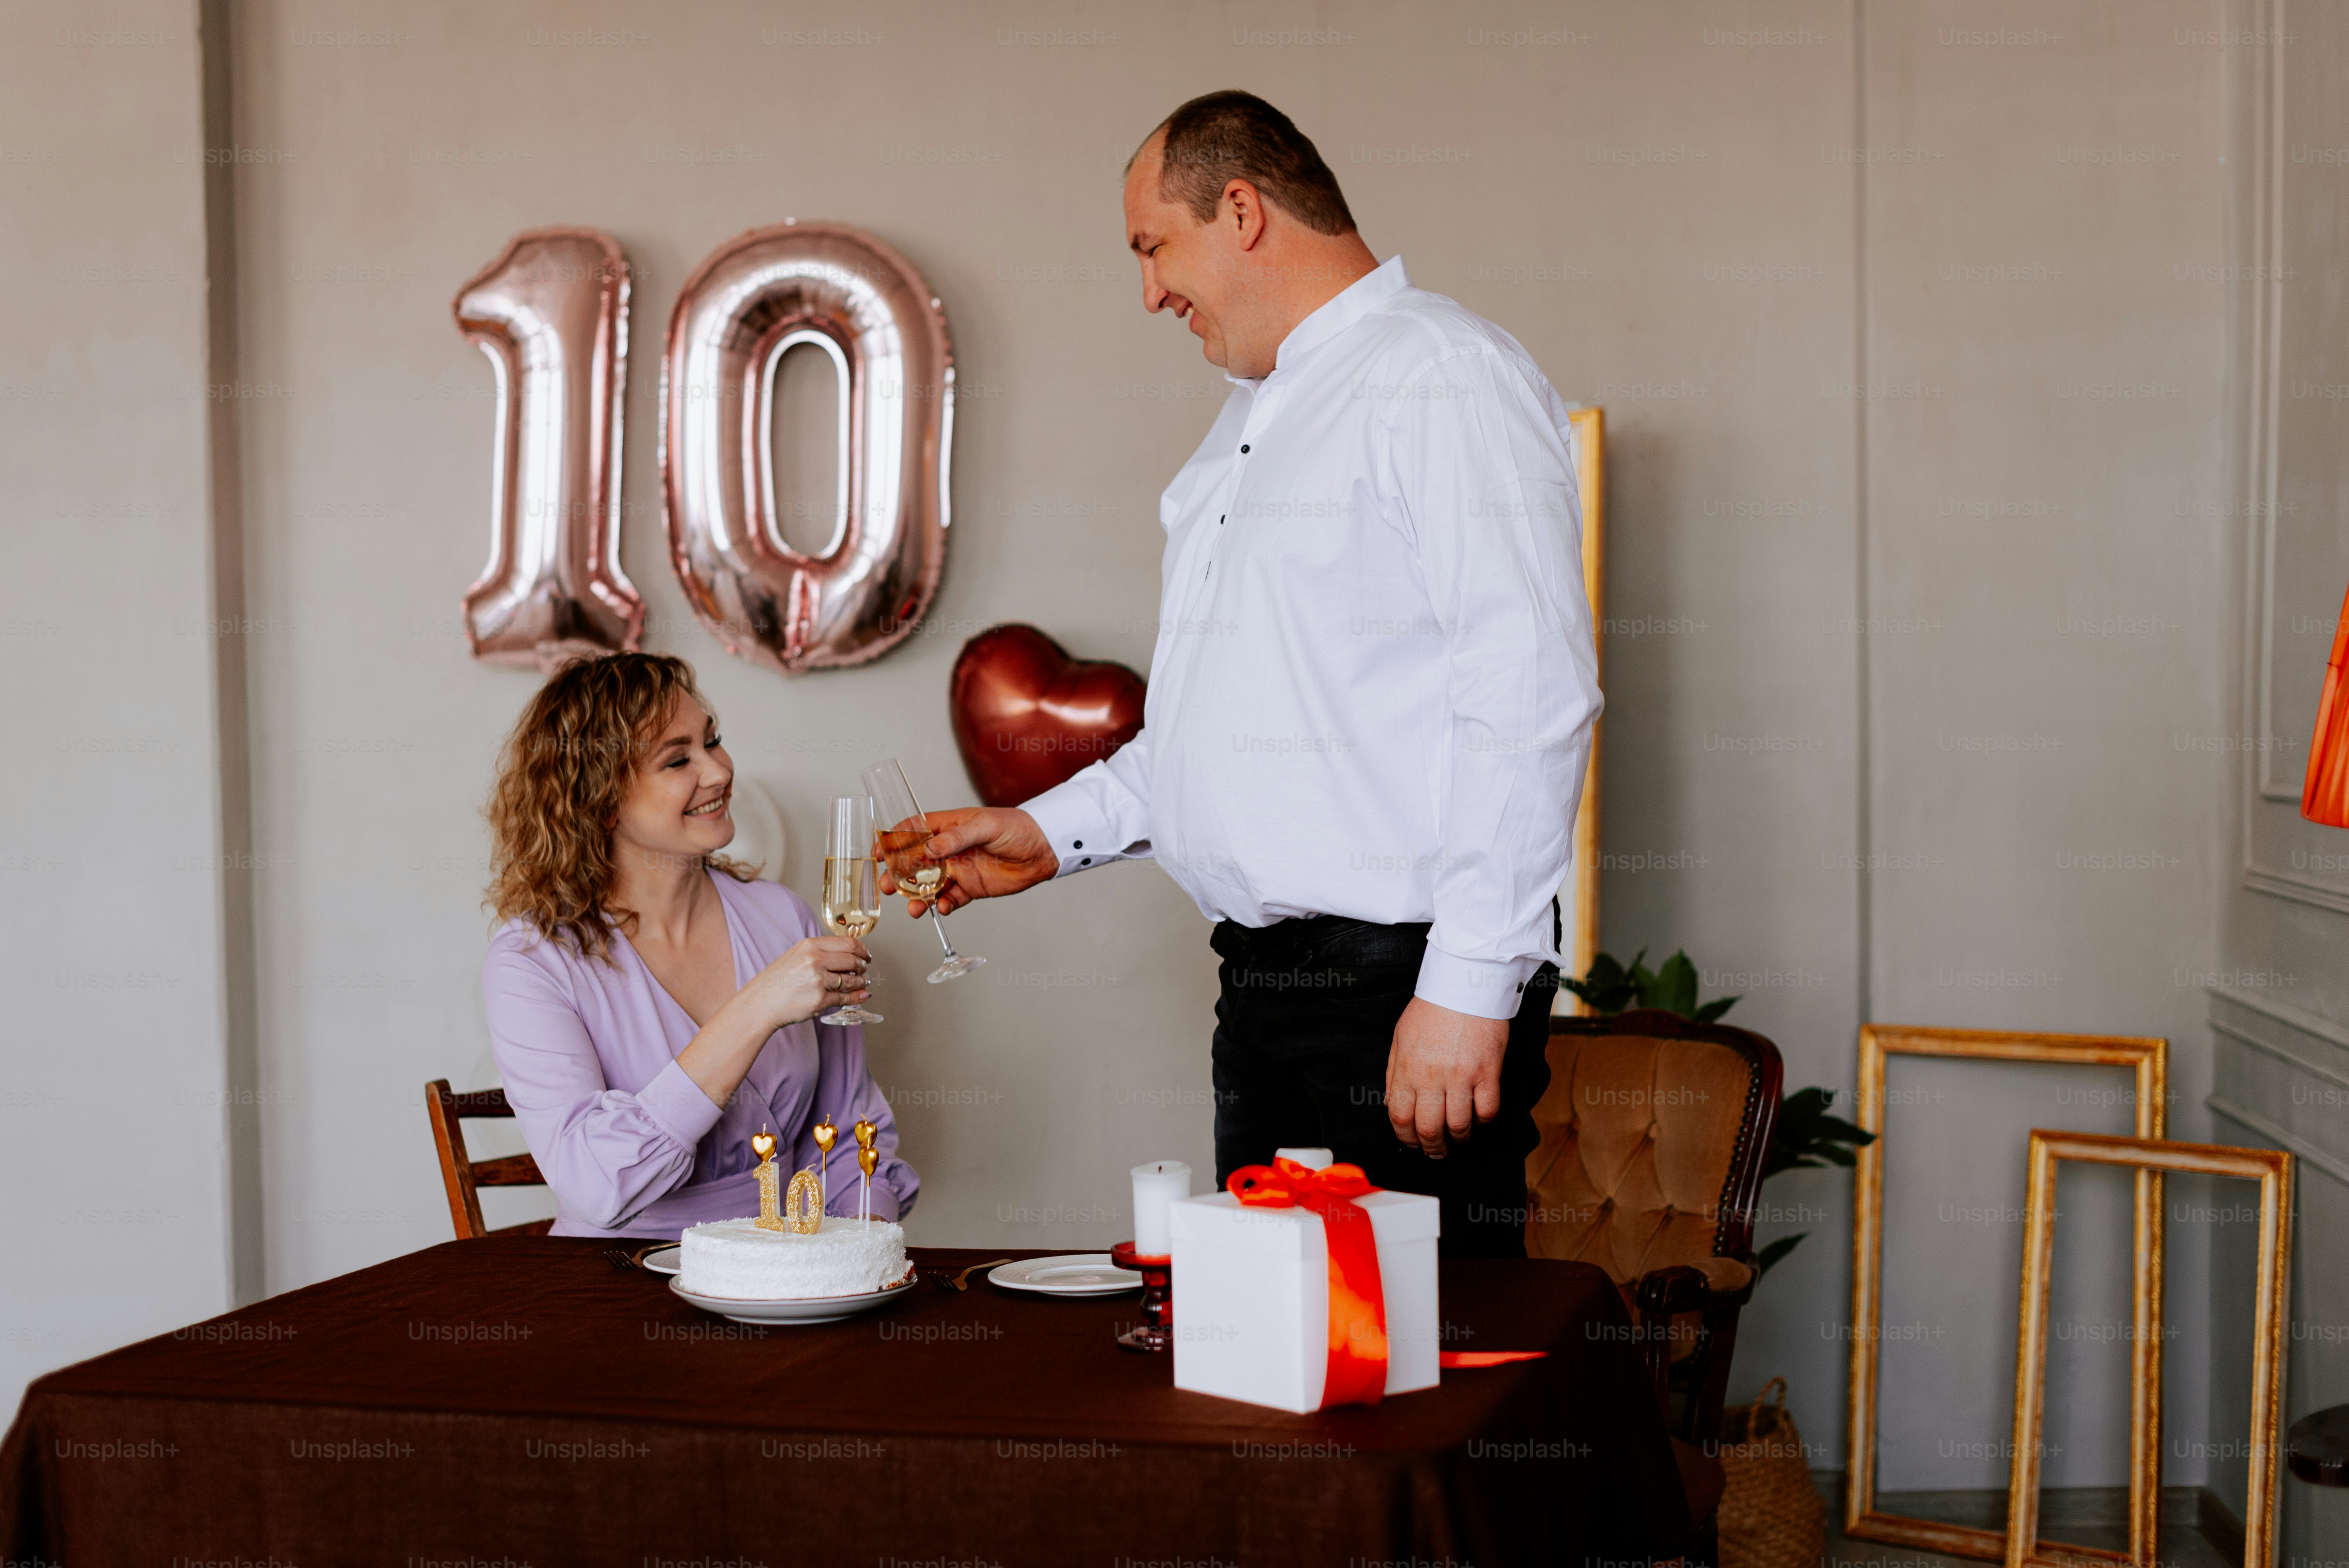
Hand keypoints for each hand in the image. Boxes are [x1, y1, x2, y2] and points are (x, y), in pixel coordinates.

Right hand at [736, 934, 869, 1027]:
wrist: (761, 1003)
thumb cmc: (778, 980)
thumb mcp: (797, 955)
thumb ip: (821, 952)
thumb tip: (849, 955)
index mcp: (810, 945)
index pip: (848, 943)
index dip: (862, 950)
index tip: (866, 955)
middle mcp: (815, 960)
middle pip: (852, 960)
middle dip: (862, 966)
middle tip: (864, 969)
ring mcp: (818, 981)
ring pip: (850, 980)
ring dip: (861, 982)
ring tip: (863, 983)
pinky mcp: (820, 1000)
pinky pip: (844, 998)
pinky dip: (856, 997)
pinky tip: (861, 996)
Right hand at [878, 806, 1057, 916]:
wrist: (1043, 849)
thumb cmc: (1016, 828)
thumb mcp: (985, 826)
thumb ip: (956, 838)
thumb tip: (929, 847)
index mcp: (948, 827)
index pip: (912, 831)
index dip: (893, 841)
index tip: (878, 853)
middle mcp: (948, 849)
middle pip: (914, 862)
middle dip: (898, 875)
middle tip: (887, 887)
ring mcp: (958, 869)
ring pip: (928, 885)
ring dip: (917, 896)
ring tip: (912, 907)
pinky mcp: (971, 888)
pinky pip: (950, 899)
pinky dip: (942, 906)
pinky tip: (940, 908)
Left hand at [1384, 997, 1508, 1158]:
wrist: (1464, 984)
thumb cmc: (1431, 1009)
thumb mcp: (1400, 1037)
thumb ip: (1394, 1073)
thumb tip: (1393, 1105)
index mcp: (1407, 1069)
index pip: (1400, 1117)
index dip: (1406, 1138)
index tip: (1413, 1143)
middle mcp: (1432, 1076)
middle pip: (1428, 1128)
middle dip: (1432, 1147)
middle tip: (1436, 1151)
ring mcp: (1461, 1075)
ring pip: (1459, 1125)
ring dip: (1458, 1138)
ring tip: (1459, 1138)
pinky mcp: (1488, 1071)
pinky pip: (1487, 1110)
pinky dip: (1483, 1120)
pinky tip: (1479, 1117)